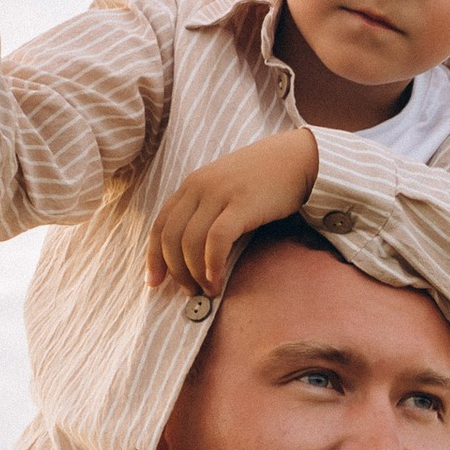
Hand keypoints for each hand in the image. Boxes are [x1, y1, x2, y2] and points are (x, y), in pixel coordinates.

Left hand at [146, 130, 321, 292]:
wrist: (296, 158)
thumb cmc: (263, 180)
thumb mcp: (224, 189)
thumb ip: (206, 211)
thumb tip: (194, 252)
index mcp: (191, 186)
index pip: (160, 225)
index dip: (153, 257)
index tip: (154, 282)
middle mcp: (199, 188)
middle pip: (170, 237)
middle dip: (175, 271)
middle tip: (189, 291)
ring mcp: (219, 195)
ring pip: (190, 241)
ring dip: (195, 273)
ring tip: (207, 290)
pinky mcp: (241, 204)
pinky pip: (216, 240)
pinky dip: (212, 264)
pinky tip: (217, 280)